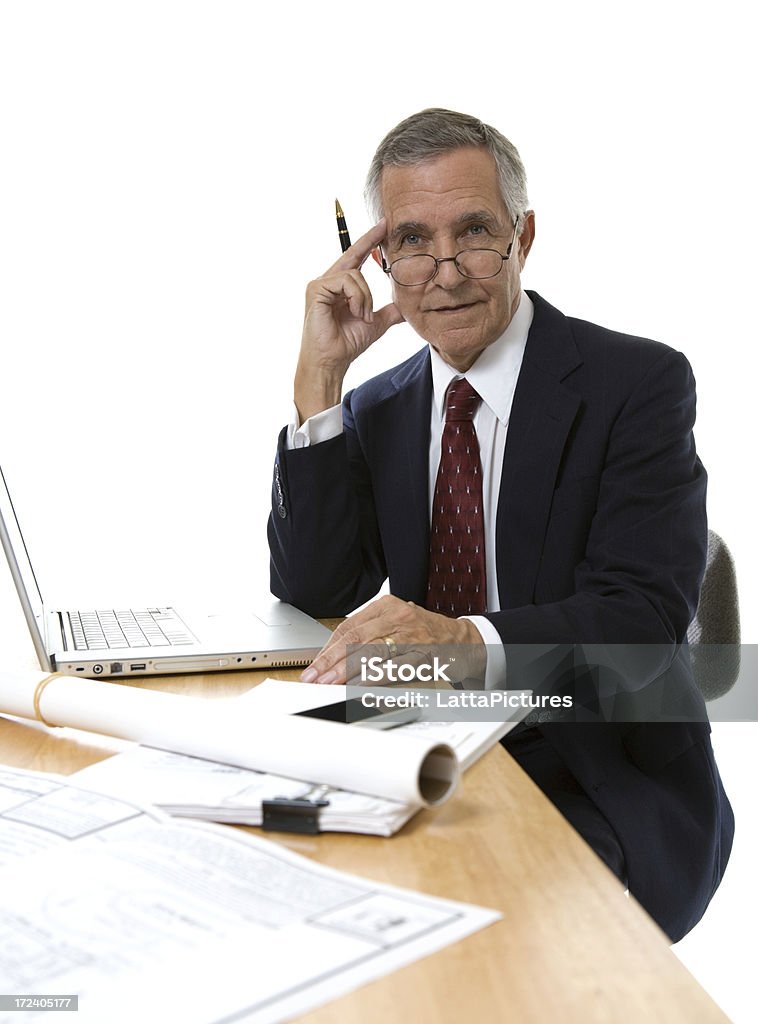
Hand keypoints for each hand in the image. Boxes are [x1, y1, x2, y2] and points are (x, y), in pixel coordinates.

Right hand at [294, 221, 404, 420]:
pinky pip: (346, 281)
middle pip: (353, 255)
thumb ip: (389, 312)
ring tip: (363, 315)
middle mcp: (328, 281)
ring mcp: (320, 284)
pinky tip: (356, 313)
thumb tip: (407, 308)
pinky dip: (357, 298)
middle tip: (386, 226)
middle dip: (369, 240)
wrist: (333, 361)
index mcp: (341, 287)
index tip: (384, 226)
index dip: (369, 241)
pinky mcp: (316, 290)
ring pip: (354, 274)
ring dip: (366, 297)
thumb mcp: (375, 323)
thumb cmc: (347, 344)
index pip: (356, 258)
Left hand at [300, 595, 485, 686]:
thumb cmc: (426, 633)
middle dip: (331, 661)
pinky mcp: (424, 654)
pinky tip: (359, 685)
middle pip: (356, 639)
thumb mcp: (396, 623)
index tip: (315, 667)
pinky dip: (374, 677)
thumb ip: (370, 634)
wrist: (464, 639)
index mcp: (386, 606)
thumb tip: (335, 657)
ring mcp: (412, 635)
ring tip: (330, 684)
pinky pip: (394, 667)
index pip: (349, 627)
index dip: (328, 649)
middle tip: (315, 678)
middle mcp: (398, 616)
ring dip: (346, 671)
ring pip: (371, 653)